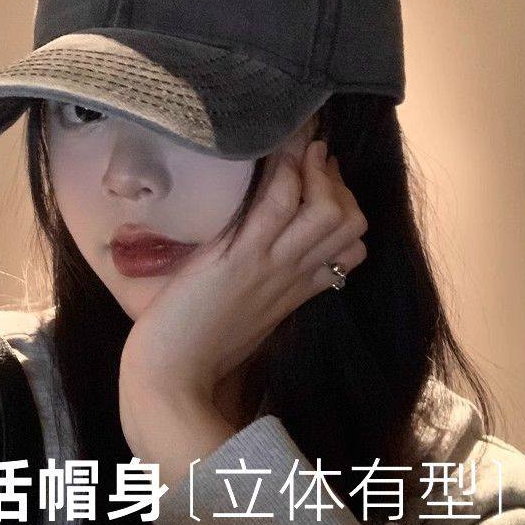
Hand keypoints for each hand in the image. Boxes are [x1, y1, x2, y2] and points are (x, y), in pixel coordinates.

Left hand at [118, 130, 368, 405]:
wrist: (171, 376)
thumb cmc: (200, 348)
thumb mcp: (248, 316)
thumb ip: (266, 287)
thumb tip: (262, 252)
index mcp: (299, 290)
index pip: (353, 247)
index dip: (346, 208)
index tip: (322, 182)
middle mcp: (295, 275)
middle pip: (351, 223)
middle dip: (338, 182)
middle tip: (312, 159)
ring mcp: (271, 265)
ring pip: (330, 211)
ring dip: (317, 170)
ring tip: (300, 148)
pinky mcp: (239, 258)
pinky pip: (277, 206)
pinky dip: (284, 173)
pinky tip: (276, 156)